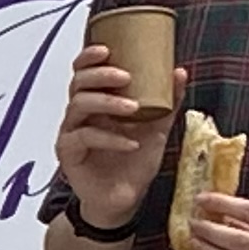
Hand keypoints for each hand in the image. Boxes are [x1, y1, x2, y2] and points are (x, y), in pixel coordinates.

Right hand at [53, 43, 170, 230]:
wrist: (124, 200)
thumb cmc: (134, 163)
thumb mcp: (156, 128)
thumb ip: (167, 102)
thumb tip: (179, 72)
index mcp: (96, 103)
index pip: (84, 72)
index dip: (89, 57)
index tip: (107, 49)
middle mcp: (80, 115)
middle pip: (78, 84)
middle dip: (100, 75)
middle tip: (125, 77)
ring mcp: (71, 133)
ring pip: (78, 106)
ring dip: (107, 103)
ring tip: (133, 108)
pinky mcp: (69, 153)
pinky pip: (85, 137)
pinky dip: (110, 137)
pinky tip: (130, 143)